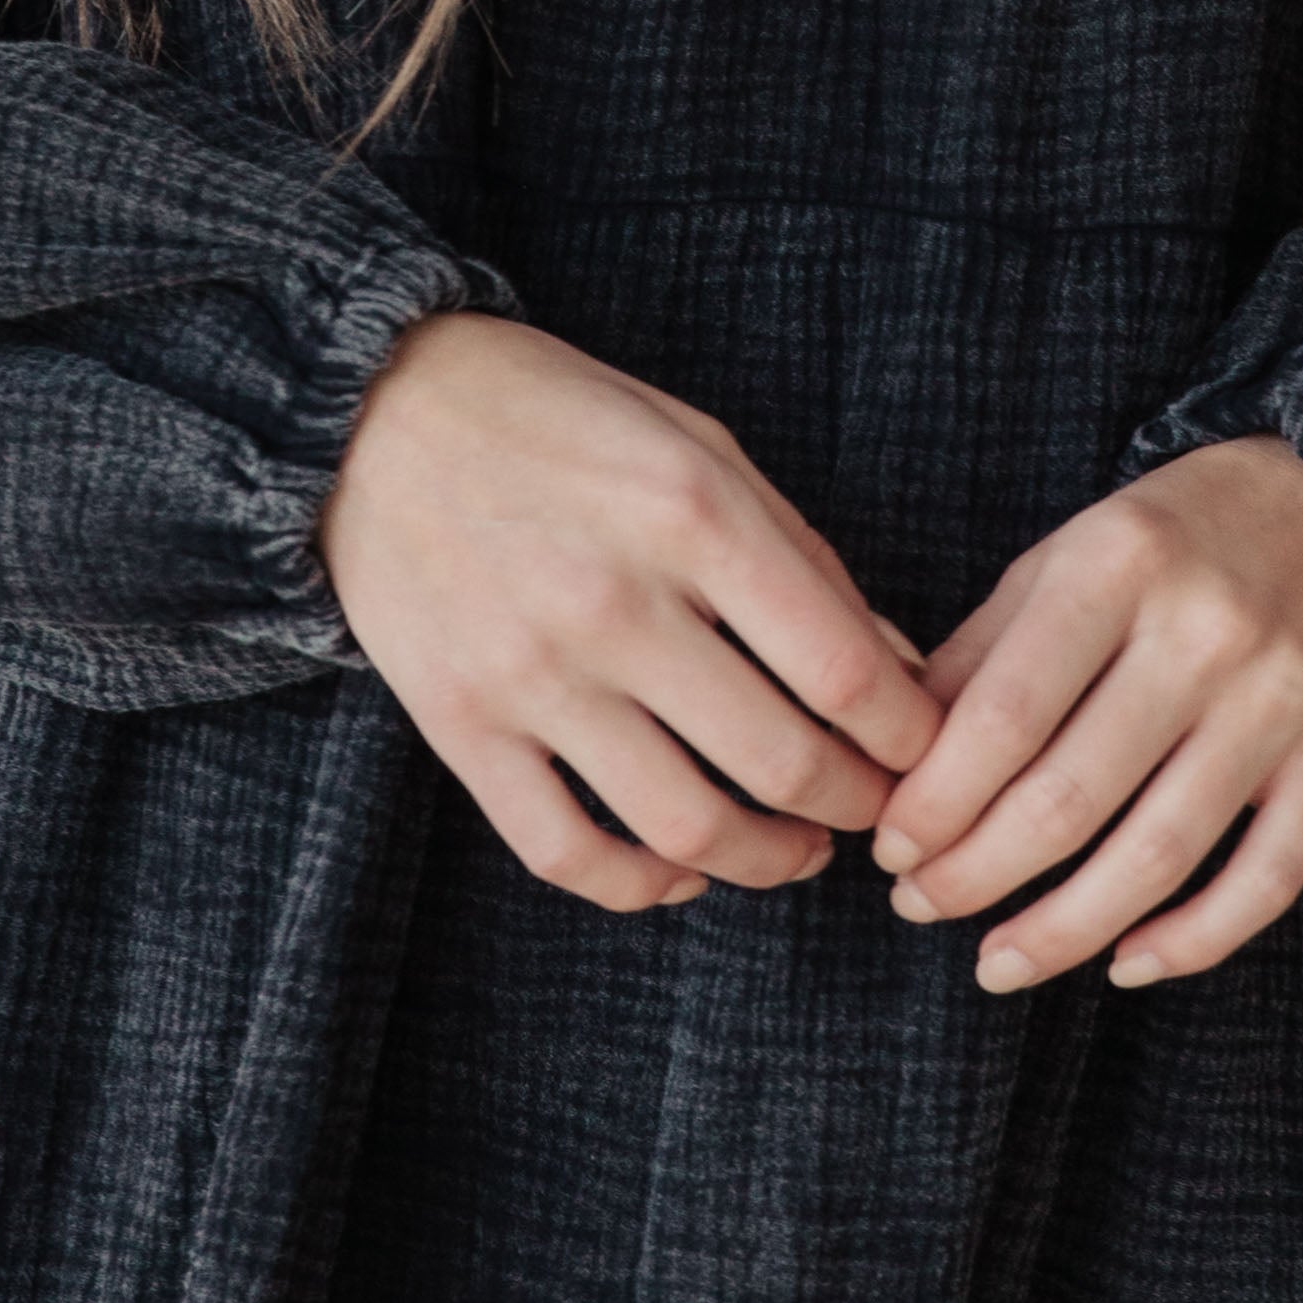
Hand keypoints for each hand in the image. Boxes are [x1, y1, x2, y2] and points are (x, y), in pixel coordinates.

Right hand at [321, 310, 941, 915]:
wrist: (373, 415)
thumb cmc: (558, 417)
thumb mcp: (699, 442)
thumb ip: (800, 554)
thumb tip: (895, 667)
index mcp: (690, 513)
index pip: (840, 670)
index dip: (909, 734)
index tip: (929, 751)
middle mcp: (613, 602)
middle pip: (780, 762)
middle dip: (857, 806)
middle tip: (878, 809)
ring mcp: (532, 675)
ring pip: (684, 827)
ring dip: (767, 861)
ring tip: (799, 851)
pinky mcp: (462, 726)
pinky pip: (565, 851)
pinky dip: (640, 886)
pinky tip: (680, 872)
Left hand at [871, 437, 1302, 992]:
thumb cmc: (1173, 541)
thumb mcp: (1063, 558)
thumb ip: (981, 655)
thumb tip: (898, 769)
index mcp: (1120, 565)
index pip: (1006, 716)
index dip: (936, 801)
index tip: (892, 849)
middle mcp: (1207, 632)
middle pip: (1071, 798)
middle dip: (976, 874)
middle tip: (919, 905)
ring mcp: (1283, 699)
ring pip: (1159, 855)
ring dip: (1063, 930)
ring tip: (996, 961)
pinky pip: (1266, 880)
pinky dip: (1192, 941)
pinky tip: (1124, 963)